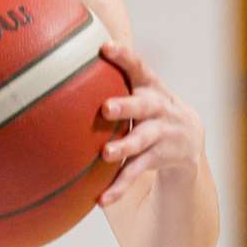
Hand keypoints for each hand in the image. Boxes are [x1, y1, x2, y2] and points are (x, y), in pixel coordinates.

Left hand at [97, 43, 205, 207]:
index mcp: (150, 86)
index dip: (124, 56)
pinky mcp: (163, 158)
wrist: (189, 136)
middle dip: (126, 106)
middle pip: (143, 105)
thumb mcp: (137, 87)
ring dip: (125, 147)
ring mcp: (163, 133)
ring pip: (143, 141)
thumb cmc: (145, 105)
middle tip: (106, 108)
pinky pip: (138, 172)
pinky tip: (102, 199)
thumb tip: (57, 58)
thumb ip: (109, 75)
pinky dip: (120, 186)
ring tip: (106, 154)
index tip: (106, 47)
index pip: (138, 66)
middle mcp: (159, 107)